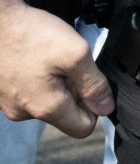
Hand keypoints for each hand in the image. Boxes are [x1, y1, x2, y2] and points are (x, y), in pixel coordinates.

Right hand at [0, 0, 111, 136]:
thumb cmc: (32, 34)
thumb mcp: (76, 54)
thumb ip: (94, 84)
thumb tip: (106, 108)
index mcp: (46, 108)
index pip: (83, 128)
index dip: (95, 107)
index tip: (91, 83)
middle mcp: (23, 113)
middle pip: (64, 115)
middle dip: (74, 93)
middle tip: (69, 65)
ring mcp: (8, 104)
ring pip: (46, 103)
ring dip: (55, 85)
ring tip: (49, 59)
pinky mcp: (1, 93)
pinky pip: (29, 93)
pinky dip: (37, 80)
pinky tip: (35, 60)